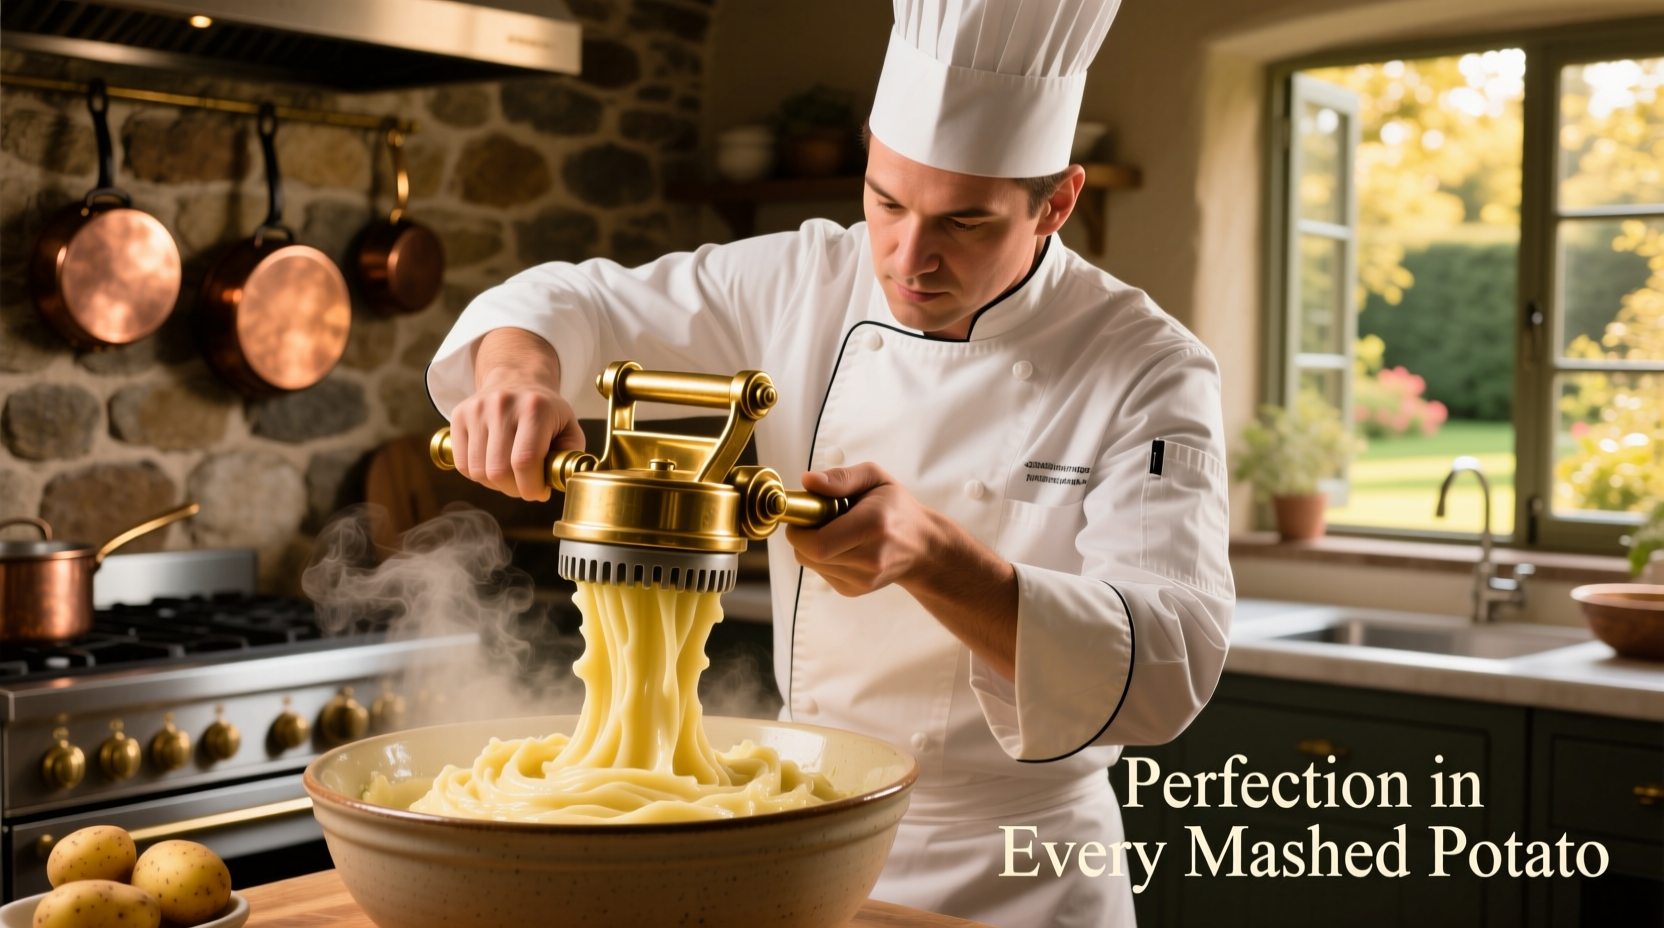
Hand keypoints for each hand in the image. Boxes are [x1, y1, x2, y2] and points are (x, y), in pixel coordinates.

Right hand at [448, 329, 583, 501]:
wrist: (516, 379)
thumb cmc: (545, 411)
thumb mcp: (569, 427)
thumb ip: (569, 456)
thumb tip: (556, 481)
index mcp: (535, 408)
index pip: (525, 461)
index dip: (531, 487)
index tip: (539, 492)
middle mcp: (503, 405)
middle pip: (499, 471)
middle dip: (514, 489)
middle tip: (525, 485)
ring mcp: (477, 410)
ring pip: (478, 471)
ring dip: (495, 484)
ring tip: (510, 474)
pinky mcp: (458, 416)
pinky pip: (462, 464)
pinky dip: (478, 475)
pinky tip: (492, 465)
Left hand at [785, 463, 935, 595]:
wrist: (922, 547)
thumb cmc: (897, 509)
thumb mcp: (875, 479)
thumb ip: (841, 478)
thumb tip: (808, 482)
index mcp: (873, 525)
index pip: (818, 543)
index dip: (799, 530)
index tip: (802, 514)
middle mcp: (870, 558)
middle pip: (809, 555)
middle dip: (802, 535)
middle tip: (816, 519)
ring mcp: (863, 579)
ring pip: (812, 564)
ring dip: (812, 546)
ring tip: (835, 531)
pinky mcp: (855, 590)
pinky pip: (821, 573)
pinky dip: (823, 558)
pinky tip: (842, 546)